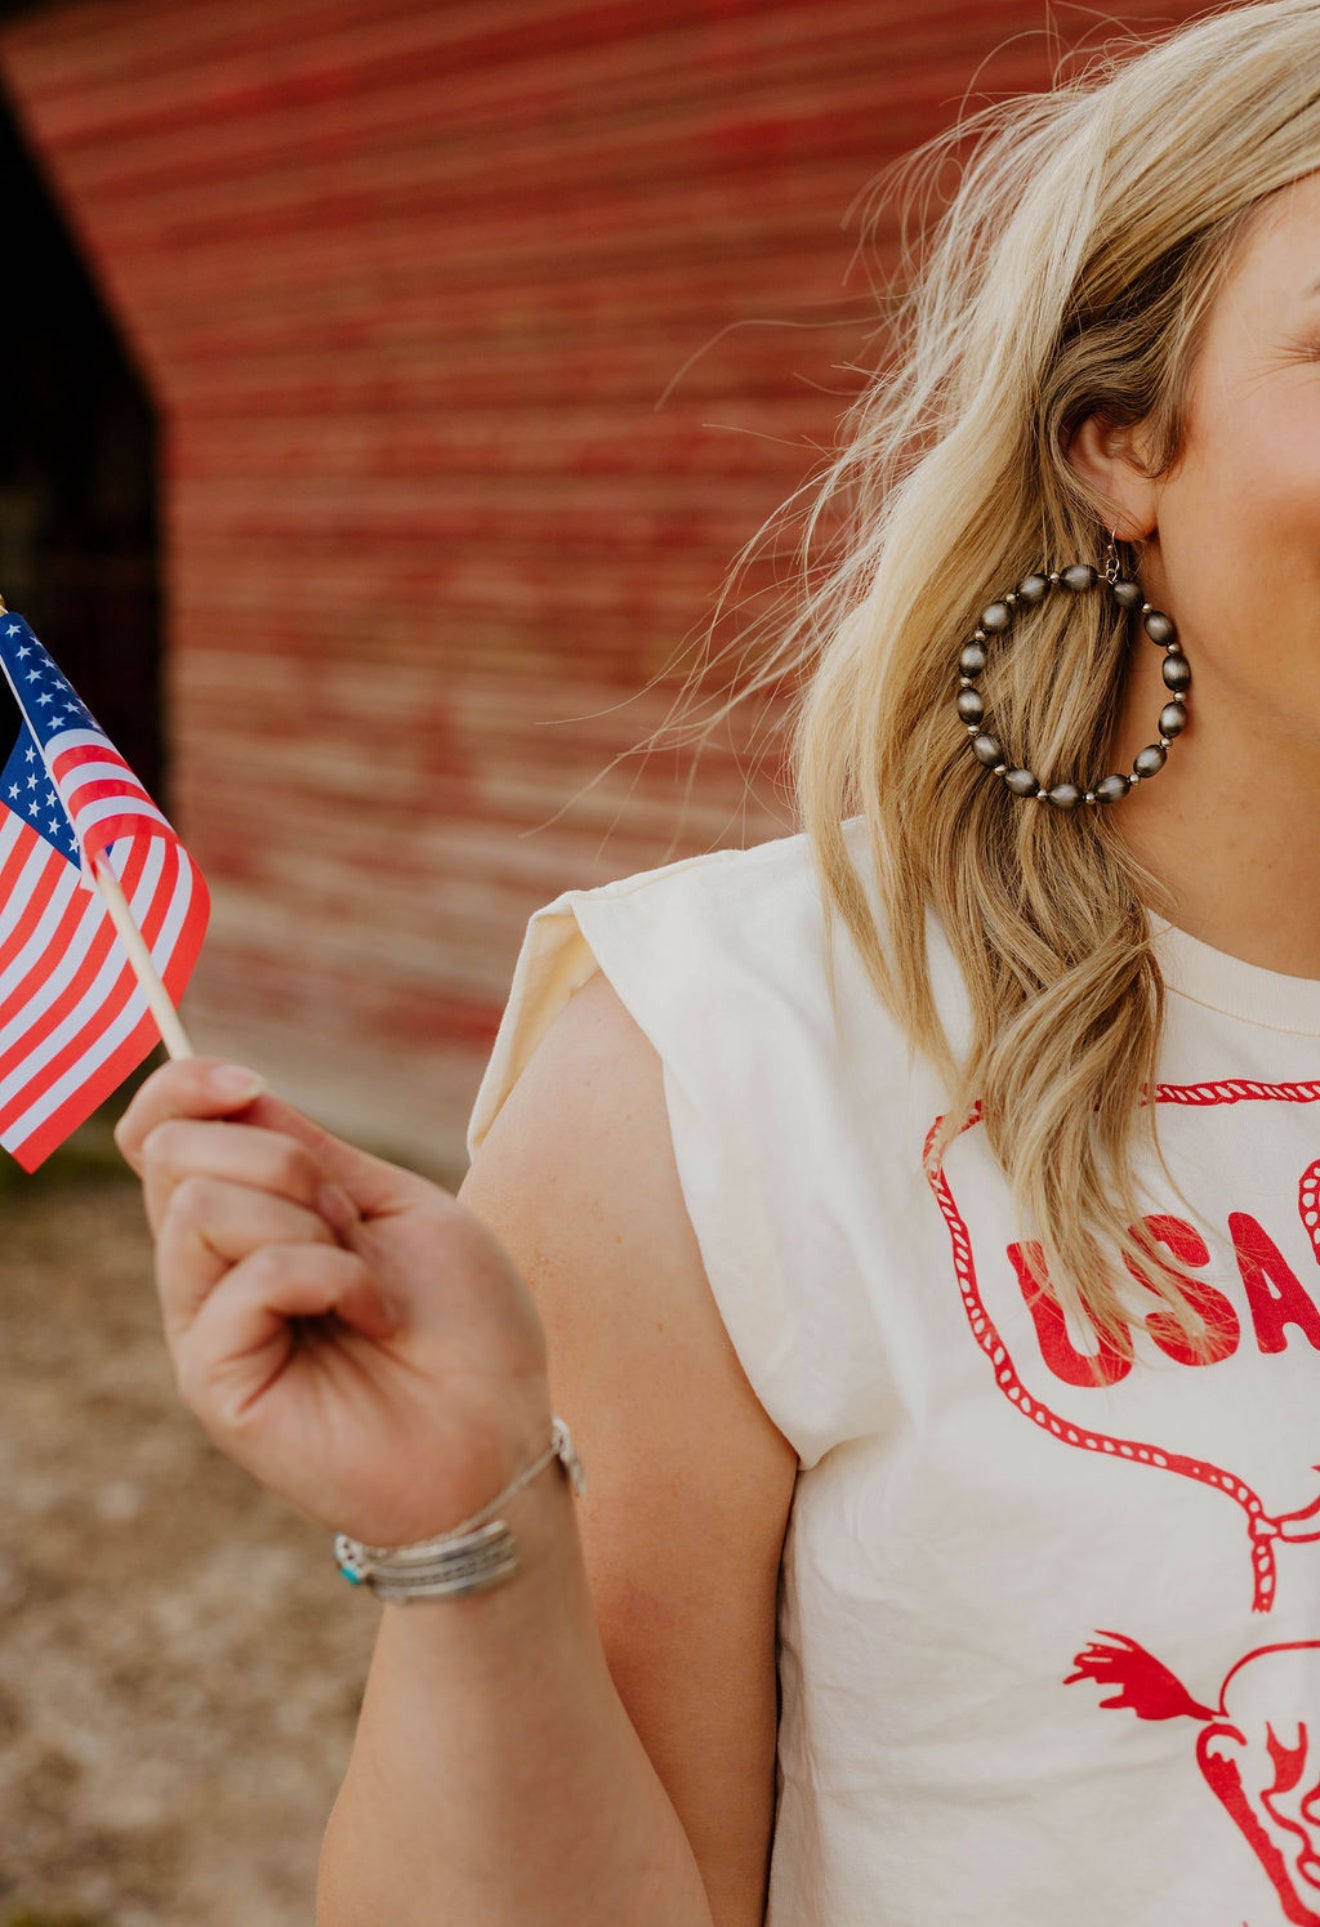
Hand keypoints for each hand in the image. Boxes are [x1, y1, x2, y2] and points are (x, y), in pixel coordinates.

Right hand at [115, 1059, 554, 1546]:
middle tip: (350, 1223)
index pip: (161, 1132)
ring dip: (308, 1221)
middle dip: (281, 1160)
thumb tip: (227, 1087)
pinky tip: (370, 1319)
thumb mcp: (392, 1204)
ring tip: (366, 1282)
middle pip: (171, 1152)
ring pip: (199, 1205)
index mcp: (248, 1218)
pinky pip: (247, 1277)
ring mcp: (205, 1325)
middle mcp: (210, 1270)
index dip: (181, 1086)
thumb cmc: (464, 1323)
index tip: (247, 1083)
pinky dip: (328, 1276)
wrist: (501, 1432)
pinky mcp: (214, 1380)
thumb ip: (305, 1150)